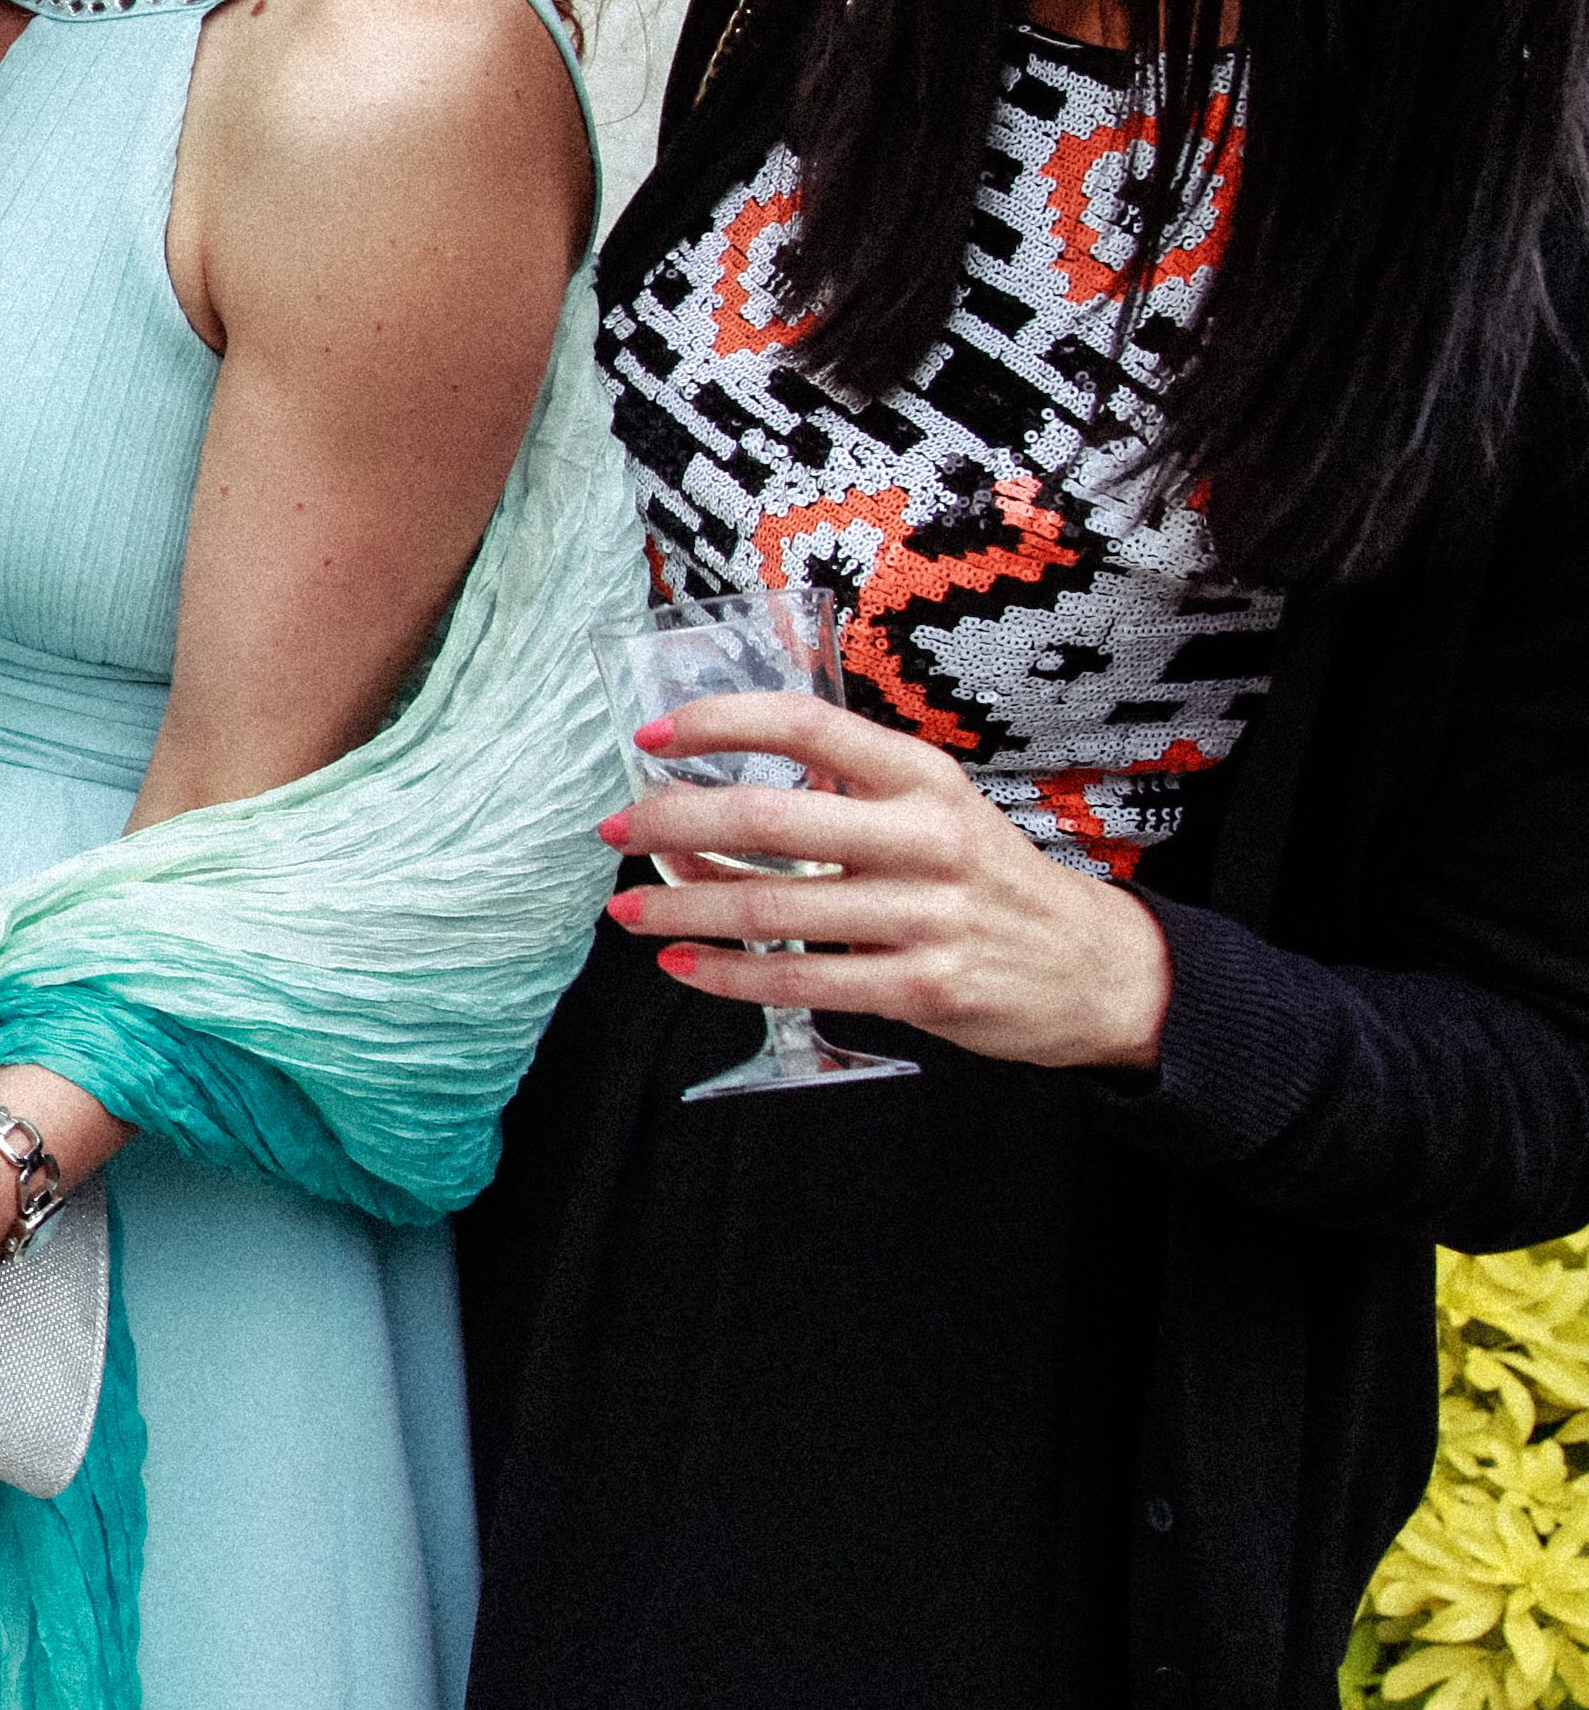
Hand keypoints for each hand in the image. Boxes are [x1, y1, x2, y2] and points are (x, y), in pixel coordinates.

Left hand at [606, 689, 1174, 1072]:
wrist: (1095, 968)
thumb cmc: (986, 880)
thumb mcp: (933, 812)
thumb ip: (837, 804)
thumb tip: (702, 815)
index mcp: (922, 778)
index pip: (805, 726)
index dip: (719, 722)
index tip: (653, 736)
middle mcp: (925, 838)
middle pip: (768, 821)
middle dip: (672, 822)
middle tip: (614, 828)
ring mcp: (926, 916)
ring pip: (772, 910)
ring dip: (682, 909)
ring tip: (627, 910)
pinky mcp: (924, 987)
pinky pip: (800, 980)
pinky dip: (728, 975)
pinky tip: (682, 965)